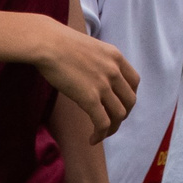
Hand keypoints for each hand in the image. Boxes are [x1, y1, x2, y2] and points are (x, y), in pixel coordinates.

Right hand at [33, 18, 139, 144]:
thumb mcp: (90, 48)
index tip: (118, 103)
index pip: (134, 82)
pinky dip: (100, 135)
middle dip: (122, 114)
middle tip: (110, 121)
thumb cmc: (60, 43)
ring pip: (119, 115)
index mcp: (116, 57)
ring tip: (101, 133)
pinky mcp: (90, 98)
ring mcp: (103, 85)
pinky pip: (103, 123)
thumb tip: (95, 76)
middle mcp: (114, 71)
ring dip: (112, 128)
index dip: (128, 96)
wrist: (48, 43)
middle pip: (130, 101)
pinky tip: (92, 139)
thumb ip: (99, 62)